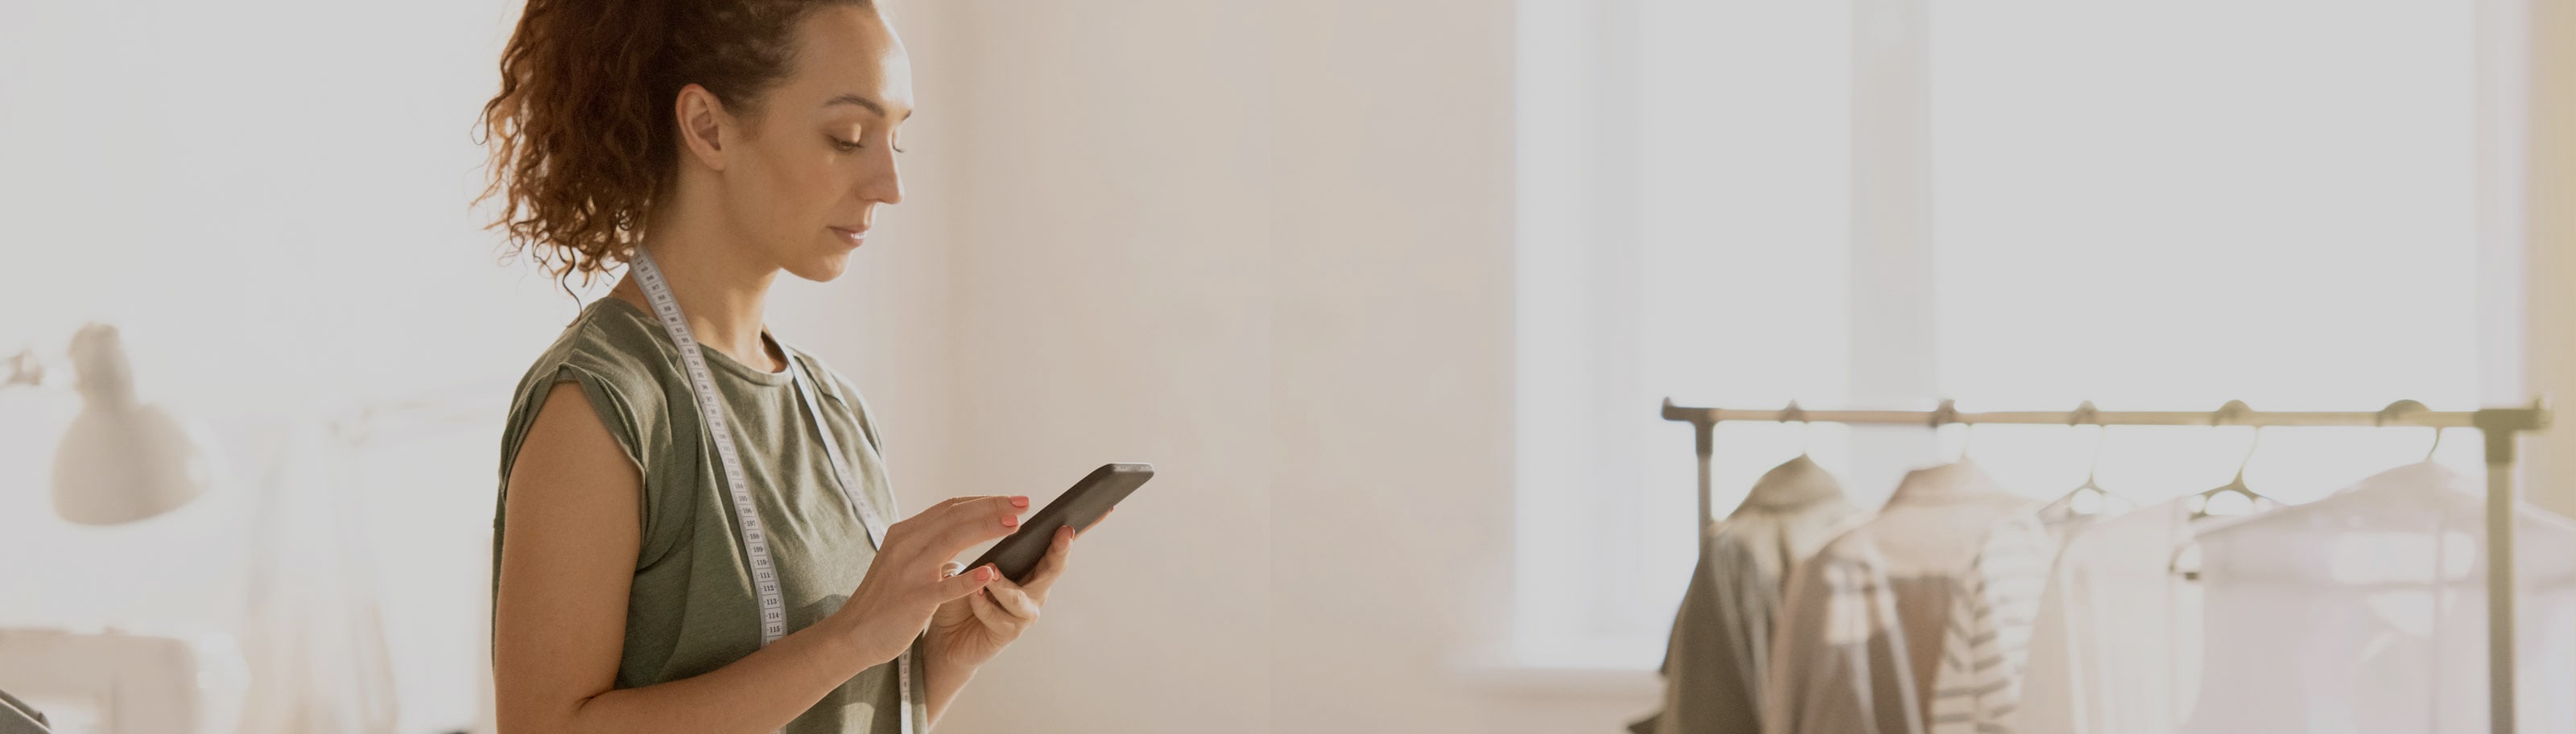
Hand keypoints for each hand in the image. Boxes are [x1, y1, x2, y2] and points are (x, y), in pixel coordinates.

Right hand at [828, 495, 1031, 663]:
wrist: (852, 634)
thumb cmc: (884, 598)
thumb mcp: (902, 560)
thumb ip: (928, 543)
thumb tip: (965, 528)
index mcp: (904, 533)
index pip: (950, 508)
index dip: (983, 501)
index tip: (1011, 500)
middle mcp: (906, 545)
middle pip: (955, 517)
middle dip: (992, 508)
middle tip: (1024, 504)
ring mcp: (909, 572)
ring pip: (953, 541)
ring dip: (987, 529)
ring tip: (1015, 526)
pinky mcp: (913, 599)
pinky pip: (945, 586)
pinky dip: (969, 578)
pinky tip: (991, 572)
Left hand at [926, 508, 1111, 668]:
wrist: (946, 638)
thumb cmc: (962, 597)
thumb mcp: (975, 567)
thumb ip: (987, 552)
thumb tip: (992, 524)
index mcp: (1031, 568)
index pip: (1058, 544)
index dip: (1082, 528)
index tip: (1102, 508)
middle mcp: (1035, 590)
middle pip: (1054, 568)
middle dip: (1061, 549)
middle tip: (1064, 532)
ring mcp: (1024, 614)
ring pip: (1020, 597)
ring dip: (1005, 584)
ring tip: (991, 571)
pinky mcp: (1008, 633)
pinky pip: (997, 616)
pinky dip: (983, 603)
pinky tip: (971, 595)